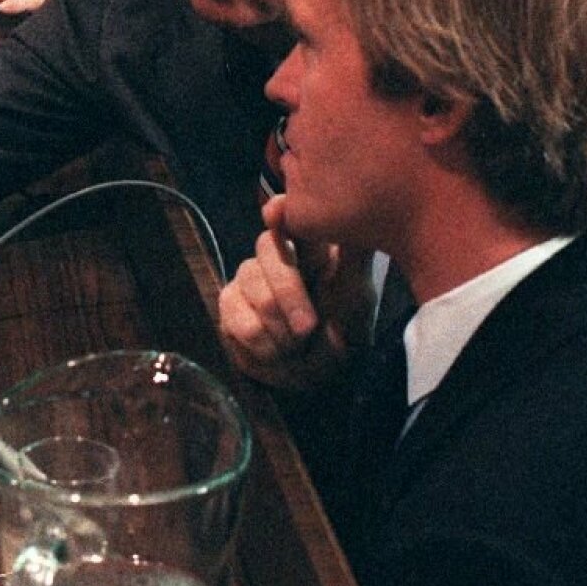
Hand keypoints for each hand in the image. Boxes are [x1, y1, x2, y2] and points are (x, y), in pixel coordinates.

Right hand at [219, 195, 371, 389]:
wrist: (321, 375)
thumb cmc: (343, 329)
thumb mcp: (358, 297)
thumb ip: (352, 263)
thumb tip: (353, 227)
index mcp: (308, 245)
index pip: (288, 213)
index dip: (278, 210)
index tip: (275, 212)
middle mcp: (273, 253)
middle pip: (267, 251)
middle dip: (289, 294)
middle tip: (308, 327)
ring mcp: (246, 277)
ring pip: (254, 290)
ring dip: (282, 330)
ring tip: (298, 346)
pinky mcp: (228, 305)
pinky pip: (241, 323)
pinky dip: (266, 347)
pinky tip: (277, 353)